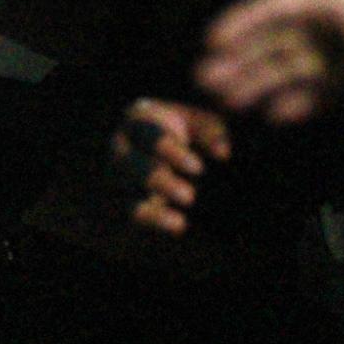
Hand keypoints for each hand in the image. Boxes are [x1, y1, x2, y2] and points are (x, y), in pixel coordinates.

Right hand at [111, 98, 230, 237]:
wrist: (182, 153)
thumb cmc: (195, 132)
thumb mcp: (207, 124)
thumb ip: (212, 133)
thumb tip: (222, 152)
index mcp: (140, 118)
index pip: (148, 135)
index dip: (171, 153)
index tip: (198, 169)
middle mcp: (123, 146)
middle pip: (130, 164)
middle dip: (158, 182)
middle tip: (190, 197)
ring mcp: (121, 175)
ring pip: (129, 193)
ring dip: (154, 208)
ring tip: (182, 220)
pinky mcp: (128, 201)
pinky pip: (134, 213)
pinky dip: (156, 219)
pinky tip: (180, 224)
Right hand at [198, 0, 343, 225]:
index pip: (330, 0)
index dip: (267, 15)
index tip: (221, 38)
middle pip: (319, 25)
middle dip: (260, 48)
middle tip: (210, 81)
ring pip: (329, 54)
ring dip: (278, 74)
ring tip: (232, 102)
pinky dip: (314, 95)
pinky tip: (283, 115)